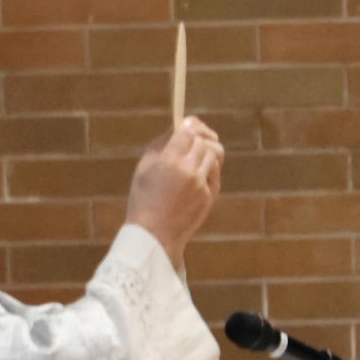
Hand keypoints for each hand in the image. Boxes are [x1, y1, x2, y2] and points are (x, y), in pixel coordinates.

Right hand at [125, 117, 222, 267]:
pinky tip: (199, 171)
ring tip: (198, 153)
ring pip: (215, 155)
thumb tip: (178, 126)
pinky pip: (215, 173)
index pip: (189, 131)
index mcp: (169, 161)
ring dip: (207, 151)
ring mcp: (202, 184)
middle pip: (205, 141)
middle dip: (201, 136)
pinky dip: (210, 168)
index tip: (188, 124)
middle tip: (197, 135)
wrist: (154, 235)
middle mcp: (189, 170)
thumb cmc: (143, 199)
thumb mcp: (144, 167)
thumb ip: (161, 144)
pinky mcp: (210, 196)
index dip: (190, 125)